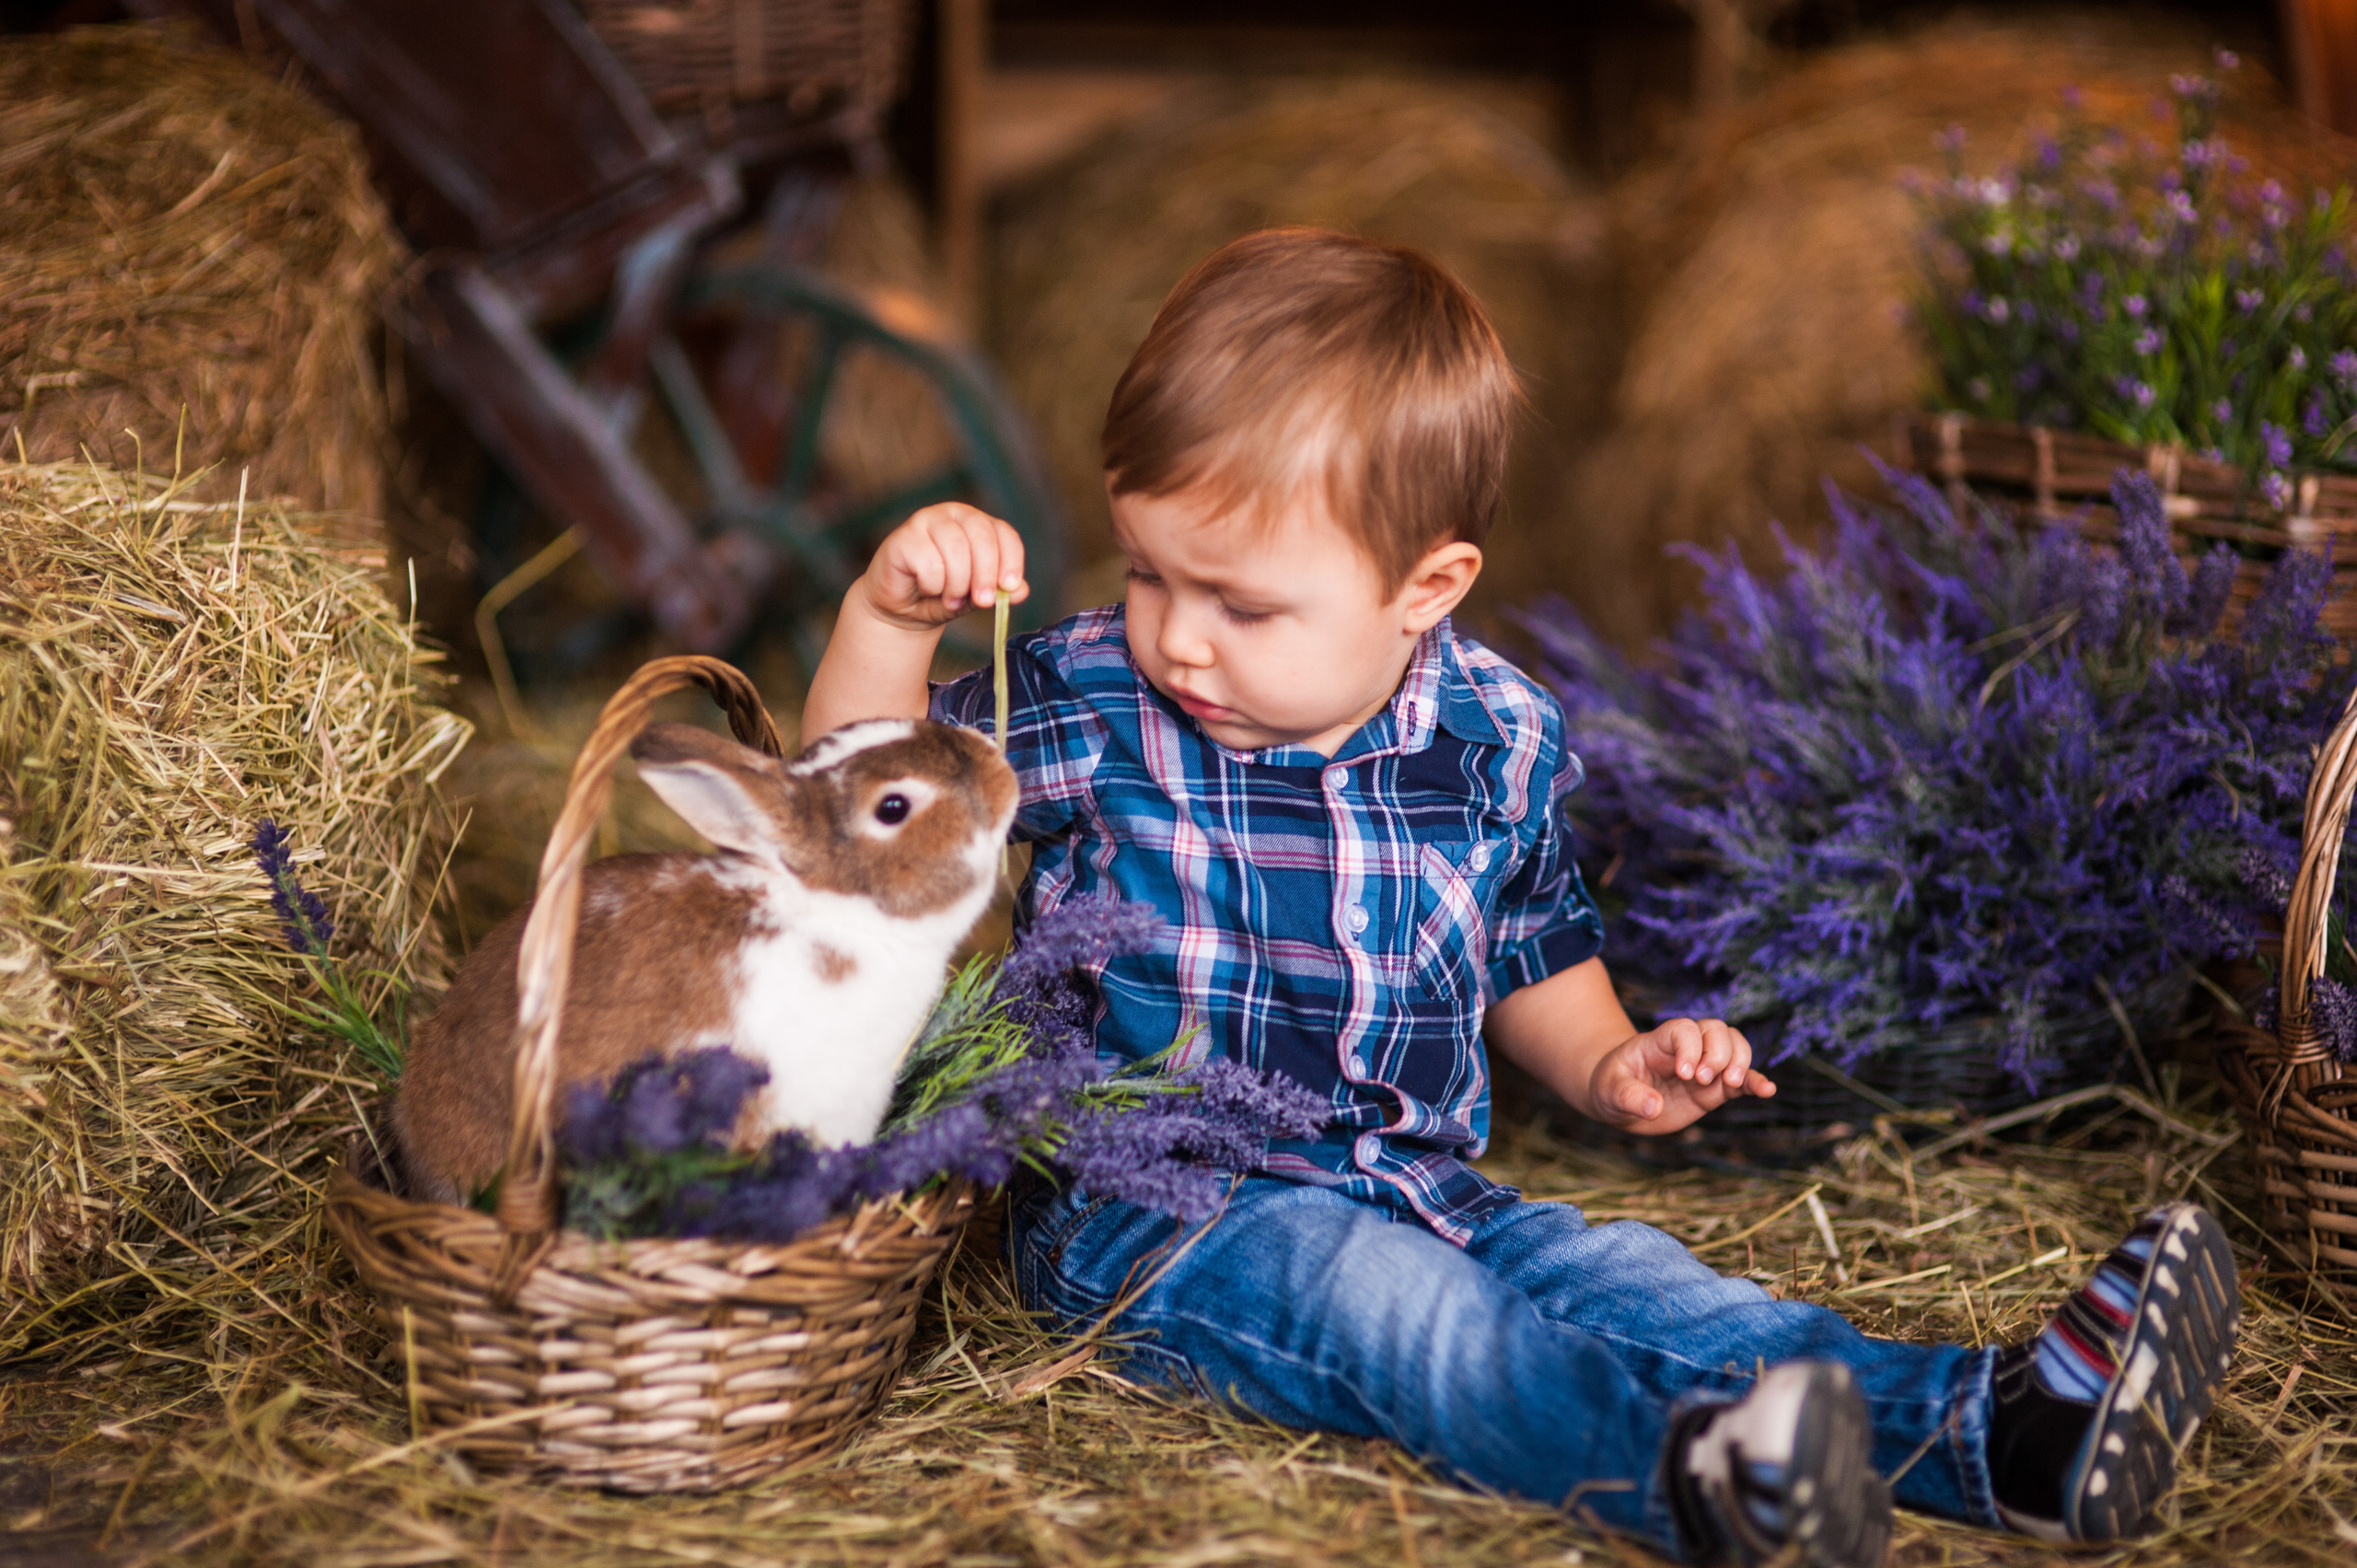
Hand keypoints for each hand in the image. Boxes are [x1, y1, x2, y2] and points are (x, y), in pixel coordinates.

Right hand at [857, 502, 1029, 630]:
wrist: (902, 608)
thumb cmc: (942, 596)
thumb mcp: (975, 596)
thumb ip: (998, 592)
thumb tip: (1022, 591)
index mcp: (978, 524)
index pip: (1003, 533)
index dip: (1011, 559)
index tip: (1009, 586)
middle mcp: (953, 514)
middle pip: (982, 536)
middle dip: (986, 573)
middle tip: (984, 601)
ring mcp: (926, 521)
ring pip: (956, 550)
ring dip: (956, 584)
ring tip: (949, 598)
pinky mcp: (903, 537)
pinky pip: (928, 563)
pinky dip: (932, 585)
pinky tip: (927, 588)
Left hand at [1584, 1017, 1775, 1134]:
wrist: (1620, 1098)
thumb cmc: (1611, 1085)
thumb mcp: (1609, 1090)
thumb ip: (1628, 1096)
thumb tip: (1653, 1108)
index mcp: (1659, 1040)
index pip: (1684, 1030)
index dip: (1690, 1048)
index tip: (1683, 1074)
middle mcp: (1687, 1048)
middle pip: (1716, 1030)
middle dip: (1717, 1053)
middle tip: (1702, 1081)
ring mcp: (1704, 1067)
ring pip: (1735, 1047)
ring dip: (1740, 1062)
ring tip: (1732, 1085)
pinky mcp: (1715, 1089)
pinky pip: (1742, 1080)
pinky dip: (1755, 1083)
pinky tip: (1767, 1090)